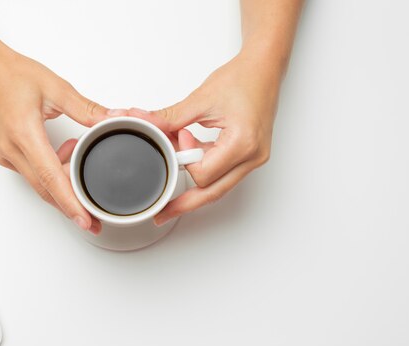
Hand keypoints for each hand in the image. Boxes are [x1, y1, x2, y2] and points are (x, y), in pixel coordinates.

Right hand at [0, 40, 124, 233]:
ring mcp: (7, 155)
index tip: (84, 219)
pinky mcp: (8, 156)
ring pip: (40, 184)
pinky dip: (53, 172)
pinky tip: (65, 152)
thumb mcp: (56, 88)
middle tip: (94, 220)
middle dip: (71, 207)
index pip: (50, 177)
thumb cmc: (15, 76)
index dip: (69, 201)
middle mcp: (12, 150)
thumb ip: (86, 109)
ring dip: (64, 182)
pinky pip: (34, 174)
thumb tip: (112, 120)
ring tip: (79, 157)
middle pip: (46, 190)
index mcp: (24, 134)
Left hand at [129, 51, 281, 225]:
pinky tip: (192, 162)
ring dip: (194, 185)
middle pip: (213, 194)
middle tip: (162, 214)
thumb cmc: (242, 78)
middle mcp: (253, 157)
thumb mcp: (200, 99)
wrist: (264, 68)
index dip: (185, 158)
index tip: (181, 136)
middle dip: (185, 204)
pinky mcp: (250, 157)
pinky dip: (205, 171)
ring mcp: (254, 159)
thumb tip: (145, 124)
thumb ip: (170, 117)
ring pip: (218, 188)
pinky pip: (224, 175)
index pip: (204, 174)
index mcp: (243, 143)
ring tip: (174, 177)